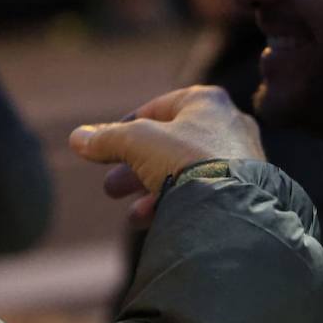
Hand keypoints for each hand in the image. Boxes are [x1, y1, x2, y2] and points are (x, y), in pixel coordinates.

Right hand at [70, 86, 264, 225]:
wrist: (233, 206)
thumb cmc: (186, 160)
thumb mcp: (136, 143)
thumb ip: (106, 139)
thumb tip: (77, 138)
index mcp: (207, 102)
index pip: (158, 108)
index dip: (126, 127)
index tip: (105, 147)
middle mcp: (228, 125)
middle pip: (169, 145)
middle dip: (133, 168)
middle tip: (111, 188)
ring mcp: (240, 159)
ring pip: (184, 172)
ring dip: (150, 190)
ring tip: (131, 213)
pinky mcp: (245, 190)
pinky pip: (203, 192)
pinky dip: (175, 202)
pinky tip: (152, 220)